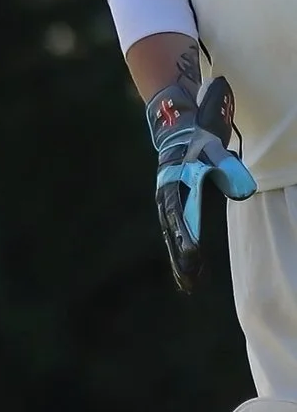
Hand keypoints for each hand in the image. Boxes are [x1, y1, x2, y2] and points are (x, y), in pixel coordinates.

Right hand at [149, 75, 255, 291]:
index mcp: (175, 180)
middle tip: (190, 279)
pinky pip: (175, 232)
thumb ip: (226, 166)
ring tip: (188, 284)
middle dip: (181, 254)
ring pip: (172, 234)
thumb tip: (243, 191)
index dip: (187, 234)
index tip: (194, 254)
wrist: (178, 127)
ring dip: (180, 259)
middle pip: (173, 229)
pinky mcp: (173, 206)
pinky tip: (188, 273)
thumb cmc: (200, 136)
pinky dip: (180, 252)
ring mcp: (168, 201)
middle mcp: (167, 193)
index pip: (180, 211)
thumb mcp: (213, 144)